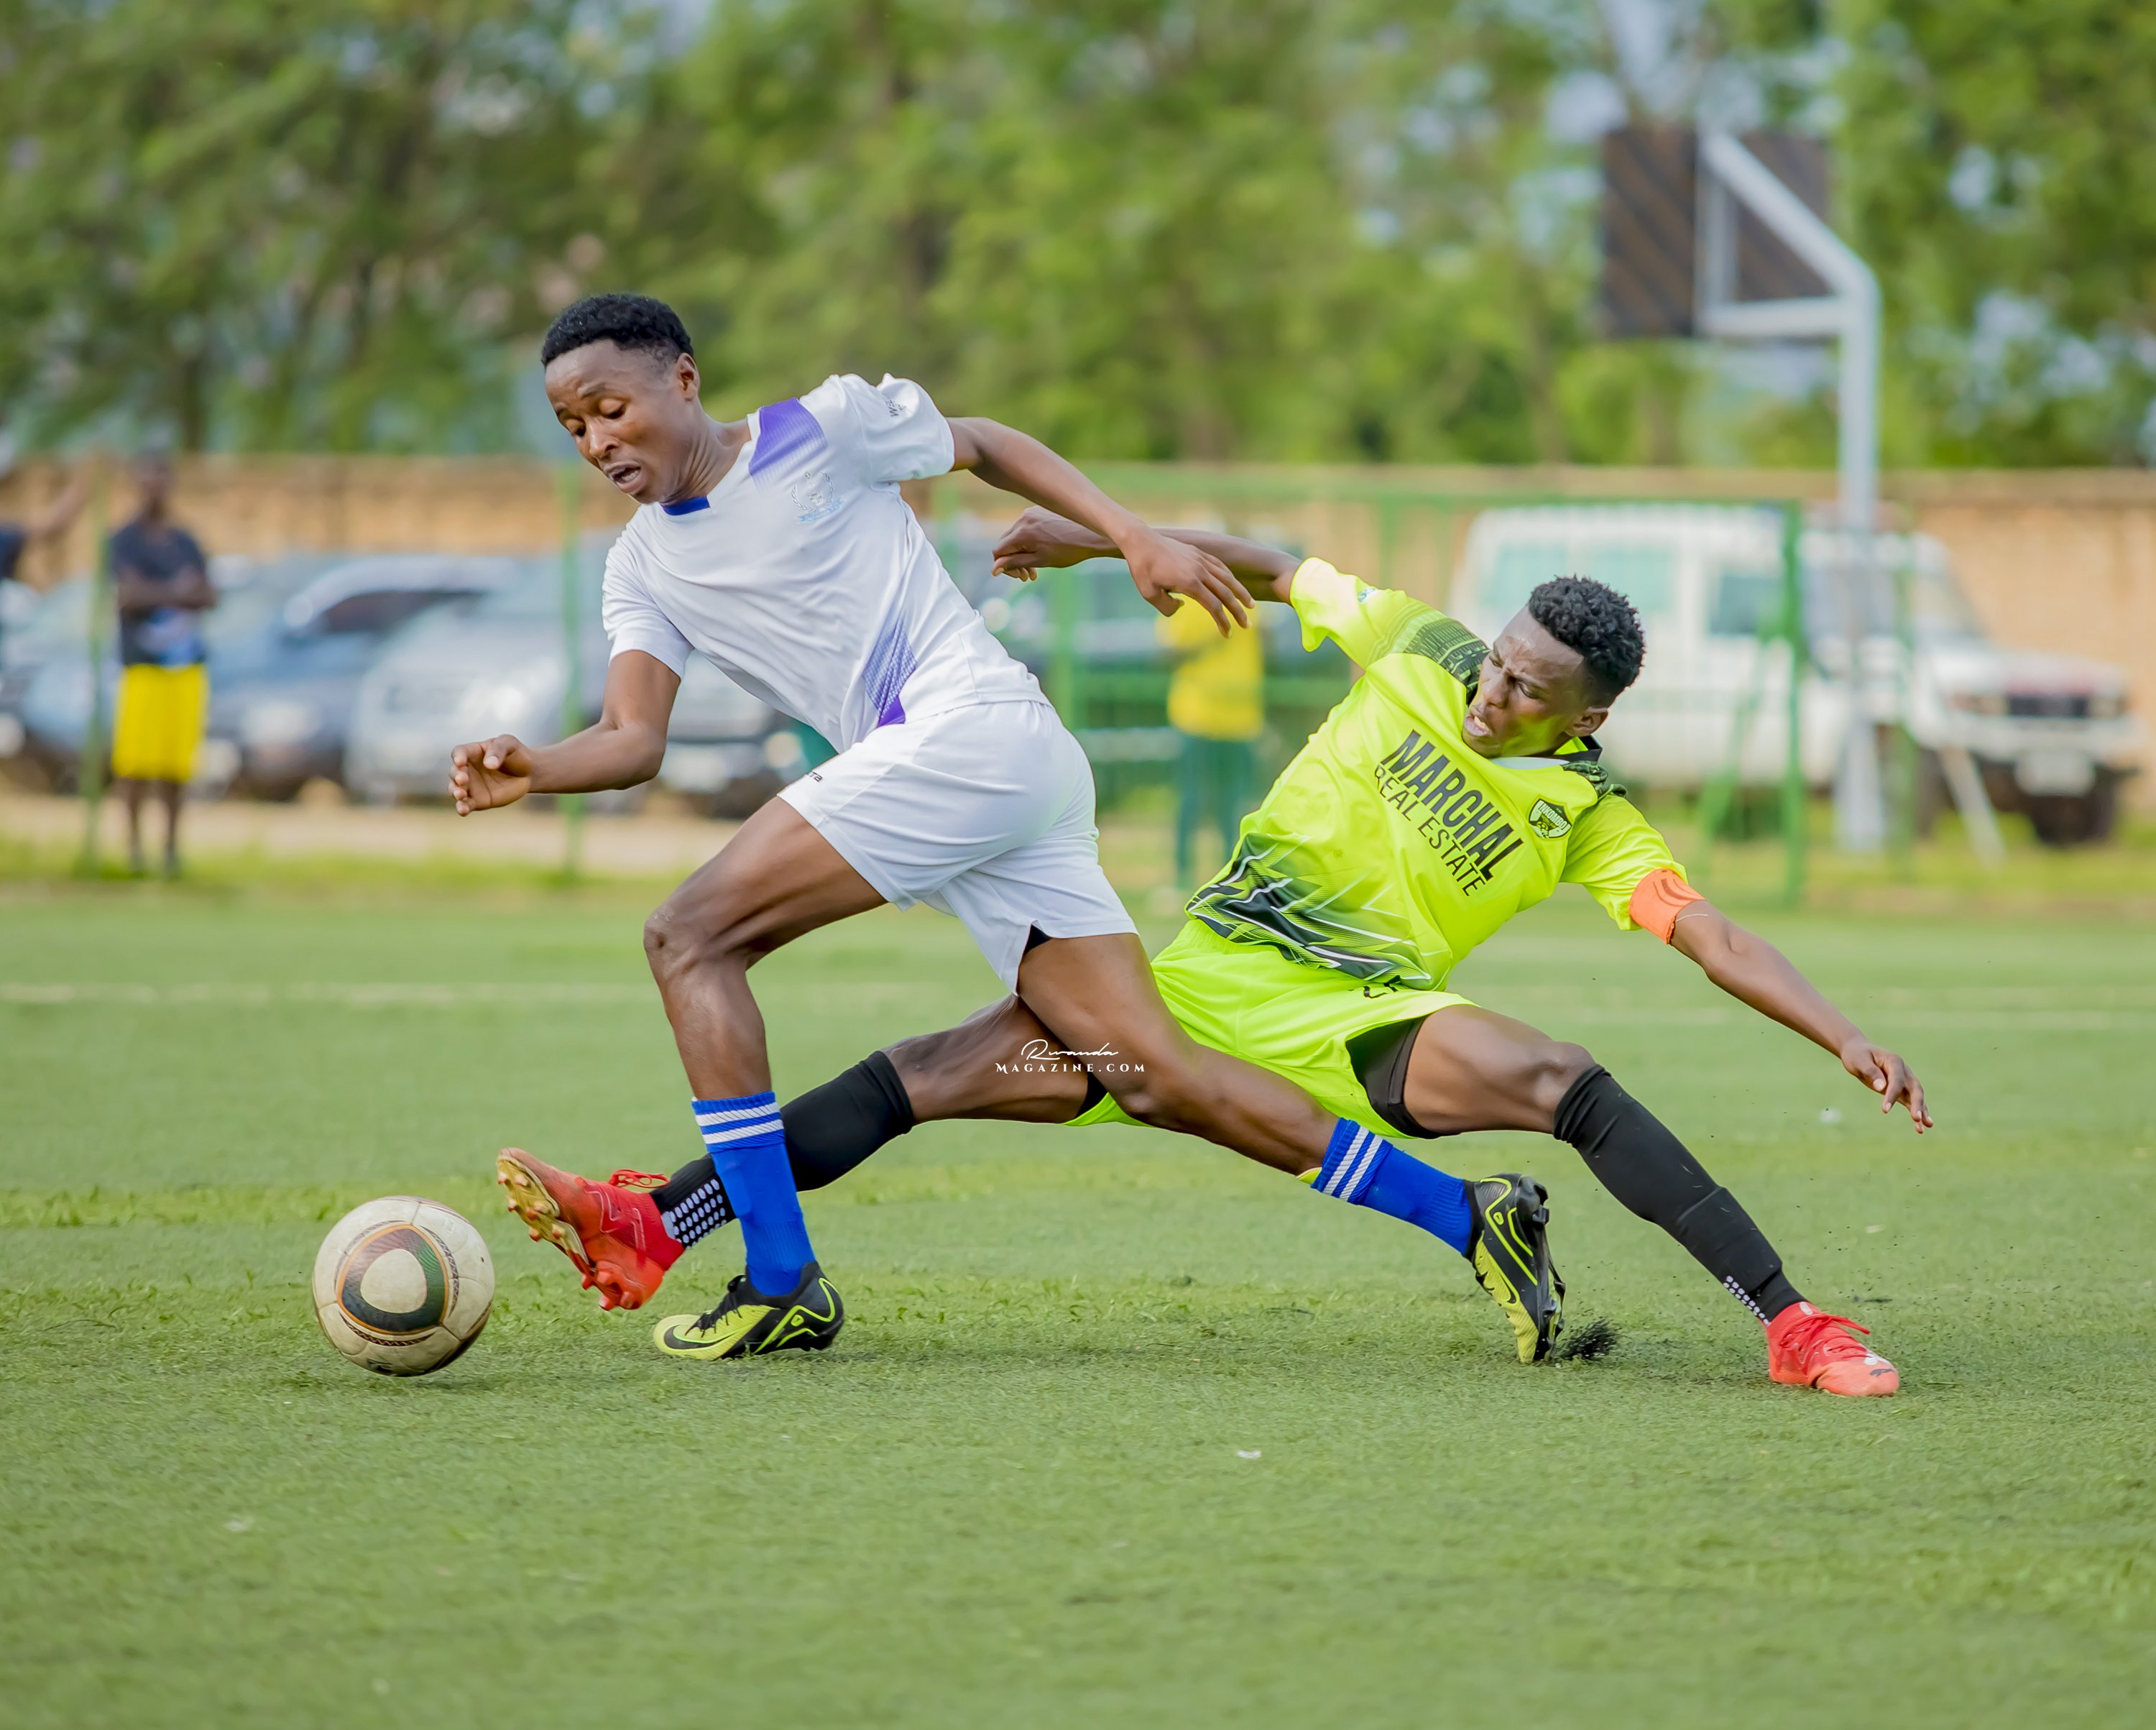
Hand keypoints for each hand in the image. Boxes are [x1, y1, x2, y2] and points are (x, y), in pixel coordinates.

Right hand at [449, 736, 533, 813]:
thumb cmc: (516, 754)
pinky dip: (462, 808)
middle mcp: (468, 769)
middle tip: (463, 779)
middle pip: (455, 772)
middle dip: (457, 776)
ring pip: (455, 789)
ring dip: (455, 792)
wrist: (528, 773)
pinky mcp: (477, 800)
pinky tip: (463, 810)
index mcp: (473, 752)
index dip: (457, 756)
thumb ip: (498, 749)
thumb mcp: (509, 744)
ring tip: (460, 795)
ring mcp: (471, 786)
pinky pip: (466, 805)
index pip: (459, 752)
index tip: (460, 761)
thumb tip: (489, 764)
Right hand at [990, 508, 1113, 579]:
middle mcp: (1023, 518)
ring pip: (1017, 536)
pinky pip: (1027, 527)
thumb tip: (994, 569)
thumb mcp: (1039, 561)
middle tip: (1027, 576)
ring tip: (1035, 568)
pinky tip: (1042, 551)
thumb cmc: (1069, 550)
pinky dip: (1030, 541)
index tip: (1017, 576)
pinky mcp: (1040, 510)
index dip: (1003, 567)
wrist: (1093, 534)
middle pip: (1006, 543)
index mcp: (1022, 532)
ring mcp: (1031, 512)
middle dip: (1014, 561)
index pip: (998, 551)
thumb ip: (1014, 563)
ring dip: (1022, 552)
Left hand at [1118, 527, 1251, 633]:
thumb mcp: (1149, 594)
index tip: (1228, 634)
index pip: (1213, 606)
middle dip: (1238, 611)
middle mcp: (1199, 571)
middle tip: (1247, 625)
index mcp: (1189, 583)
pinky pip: (1219, 566)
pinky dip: (1229, 577)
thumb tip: (1182, 607)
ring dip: (1240, 593)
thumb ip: (1167, 607)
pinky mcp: (1198, 553)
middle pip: (1226, 594)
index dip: (1222, 621)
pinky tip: (1234, 583)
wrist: (1141, 541)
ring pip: (1227, 578)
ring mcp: (1200, 560)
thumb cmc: (1142, 569)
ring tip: (1251, 604)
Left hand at [1840, 1037, 1931, 1131]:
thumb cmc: (1857, 1055)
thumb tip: (1881, 1087)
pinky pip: (1911, 1102)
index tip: (1884, 1110)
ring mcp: (1904, 1080)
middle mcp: (1904, 1071)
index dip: (1892, 1094)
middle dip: (1917, 1104)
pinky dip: (1916, 1113)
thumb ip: (1870, 1072)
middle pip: (1915, 1088)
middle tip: (1916, 1118)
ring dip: (1922, 1111)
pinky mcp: (1901, 1090)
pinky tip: (1920, 1128)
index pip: (1897, 1080)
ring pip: (1917, 1097)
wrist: (1858, 1052)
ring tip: (1926, 1126)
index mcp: (1894, 1061)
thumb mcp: (1859, 1061)